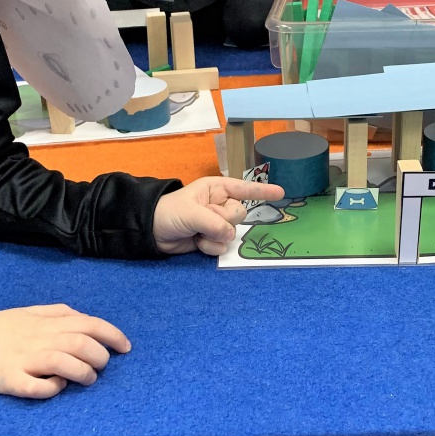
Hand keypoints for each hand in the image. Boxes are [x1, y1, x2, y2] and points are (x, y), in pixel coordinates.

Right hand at [0, 304, 129, 398]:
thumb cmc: (4, 327)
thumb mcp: (33, 311)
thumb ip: (60, 313)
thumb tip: (85, 319)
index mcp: (47, 321)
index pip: (89, 323)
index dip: (112, 334)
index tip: (126, 347)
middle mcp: (39, 338)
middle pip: (80, 343)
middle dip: (100, 356)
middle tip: (102, 365)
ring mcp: (25, 359)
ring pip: (63, 362)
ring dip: (83, 372)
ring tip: (87, 379)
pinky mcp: (11, 380)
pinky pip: (36, 387)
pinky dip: (52, 388)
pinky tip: (57, 387)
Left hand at [153, 175, 284, 255]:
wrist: (152, 232)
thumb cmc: (169, 212)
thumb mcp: (191, 212)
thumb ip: (214, 222)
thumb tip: (229, 236)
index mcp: (216, 189)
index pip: (244, 188)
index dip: (263, 190)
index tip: (282, 192)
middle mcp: (220, 205)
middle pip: (239, 215)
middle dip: (222, 220)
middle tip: (203, 219)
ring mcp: (217, 224)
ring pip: (232, 234)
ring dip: (213, 236)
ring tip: (196, 232)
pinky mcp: (212, 240)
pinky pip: (223, 247)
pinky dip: (210, 247)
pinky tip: (196, 242)